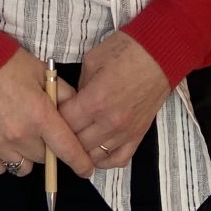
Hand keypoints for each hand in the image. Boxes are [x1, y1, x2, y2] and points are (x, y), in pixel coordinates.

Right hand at [0, 49, 94, 180]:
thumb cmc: (9, 63)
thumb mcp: (44, 72)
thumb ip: (64, 94)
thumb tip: (79, 112)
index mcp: (40, 115)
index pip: (67, 149)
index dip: (80, 163)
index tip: (86, 169)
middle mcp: (21, 135)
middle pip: (45, 158)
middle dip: (48, 147)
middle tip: (41, 129)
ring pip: (24, 167)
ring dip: (28, 155)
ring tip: (22, 136)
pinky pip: (0, 168)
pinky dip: (6, 160)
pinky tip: (5, 142)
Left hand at [60, 31, 170, 168]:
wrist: (159, 54)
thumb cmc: (125, 51)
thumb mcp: (92, 61)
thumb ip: (78, 86)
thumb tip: (70, 103)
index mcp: (95, 100)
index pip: (64, 124)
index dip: (54, 119)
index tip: (50, 114)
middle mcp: (109, 122)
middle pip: (76, 143)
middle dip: (65, 135)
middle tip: (60, 125)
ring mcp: (125, 132)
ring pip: (94, 155)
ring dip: (82, 148)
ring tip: (76, 137)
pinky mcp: (138, 135)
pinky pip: (118, 160)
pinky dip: (105, 160)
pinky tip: (96, 151)